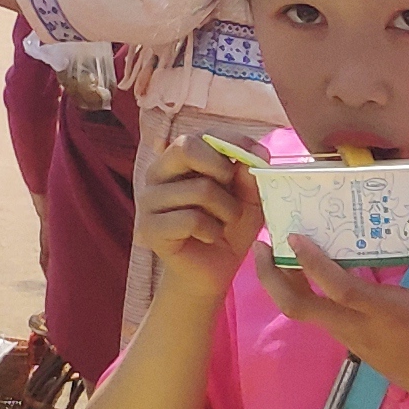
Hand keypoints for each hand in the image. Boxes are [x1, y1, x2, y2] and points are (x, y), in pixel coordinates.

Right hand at [131, 134, 256, 297]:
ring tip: (224, 224)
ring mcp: (148, 200)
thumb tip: (256, 154)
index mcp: (178, 160)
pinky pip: (191, 219)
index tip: (260, 156)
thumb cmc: (228, 231)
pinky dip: (211, 231)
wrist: (211, 273)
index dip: (234, 142)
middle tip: (233, 193)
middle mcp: (157, 174)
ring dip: (226, 210)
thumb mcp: (248, 201)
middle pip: (187, 147)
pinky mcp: (149, 227)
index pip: (201, 135)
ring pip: (199, 188)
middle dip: (223, 170)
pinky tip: (209, 238)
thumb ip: (250, 177)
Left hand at [279, 196, 408, 408]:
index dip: (311, 263)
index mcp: (386, 313)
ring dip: (285, 284)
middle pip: (297, 308)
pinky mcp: (356, 347)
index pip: (337, 288)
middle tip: (263, 244)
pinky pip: (322, 319)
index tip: (294, 235)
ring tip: (280, 251)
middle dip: (271, 277)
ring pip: (305, 314)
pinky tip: (314, 274)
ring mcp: (354, 341)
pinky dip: (309, 295)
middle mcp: (360, 329)